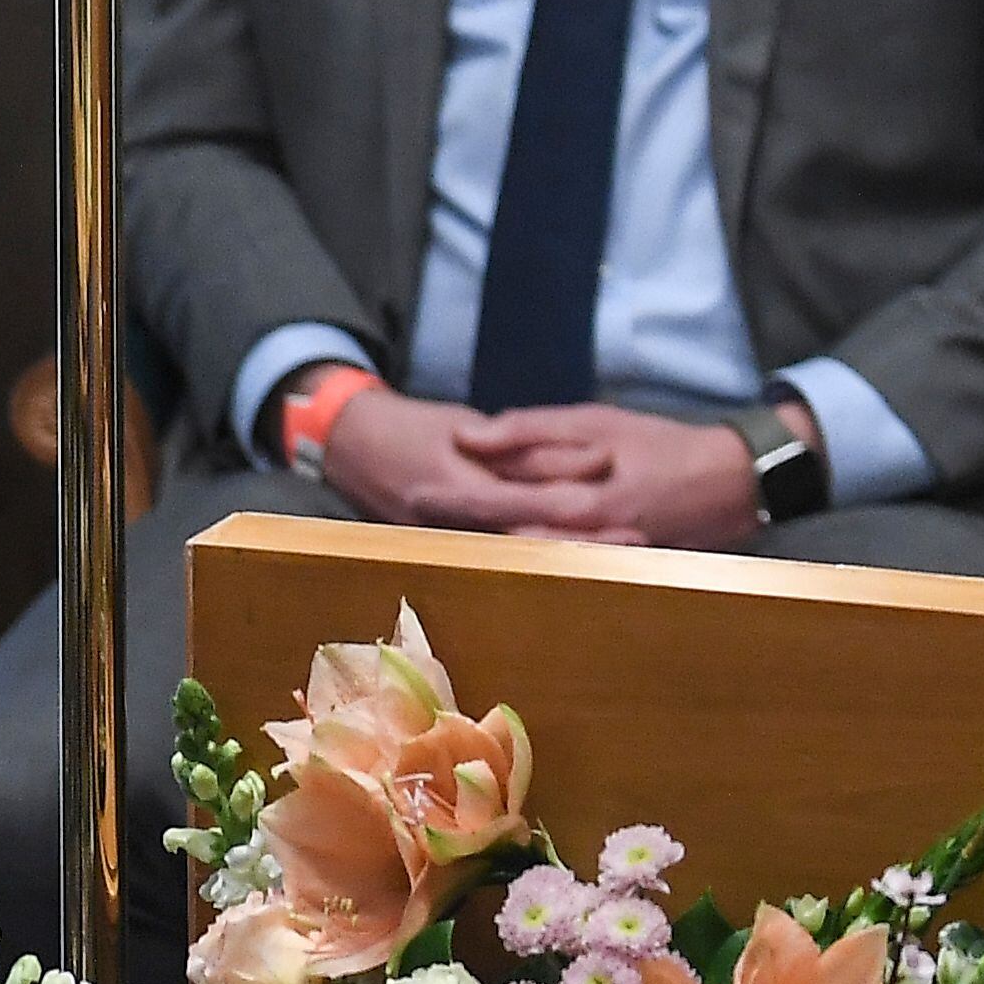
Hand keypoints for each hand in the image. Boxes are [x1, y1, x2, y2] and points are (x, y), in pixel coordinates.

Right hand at [310, 388, 647, 539]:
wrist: (347, 444)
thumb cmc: (412, 425)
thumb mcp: (464, 423)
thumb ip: (518, 443)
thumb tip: (580, 461)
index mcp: (459, 486)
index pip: (530, 506)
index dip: (579, 512)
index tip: (627, 517)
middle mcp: (451, 523)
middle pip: (529, 541)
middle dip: (582, 546)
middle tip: (637, 546)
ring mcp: (443, 541)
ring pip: (515, 554)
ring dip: (564, 555)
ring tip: (619, 558)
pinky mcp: (440, 547)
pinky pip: (494, 554)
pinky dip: (531, 556)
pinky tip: (569, 559)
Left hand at [443, 403, 799, 549]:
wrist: (729, 484)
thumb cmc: (662, 445)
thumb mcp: (598, 420)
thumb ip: (531, 429)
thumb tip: (469, 435)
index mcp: (572, 500)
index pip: (493, 501)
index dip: (449, 497)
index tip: (414, 489)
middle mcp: (574, 538)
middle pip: (494, 538)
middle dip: (453, 526)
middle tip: (413, 511)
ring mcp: (587, 559)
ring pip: (515, 555)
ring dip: (477, 543)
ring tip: (439, 530)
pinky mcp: (598, 567)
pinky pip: (545, 561)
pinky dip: (514, 551)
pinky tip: (491, 542)